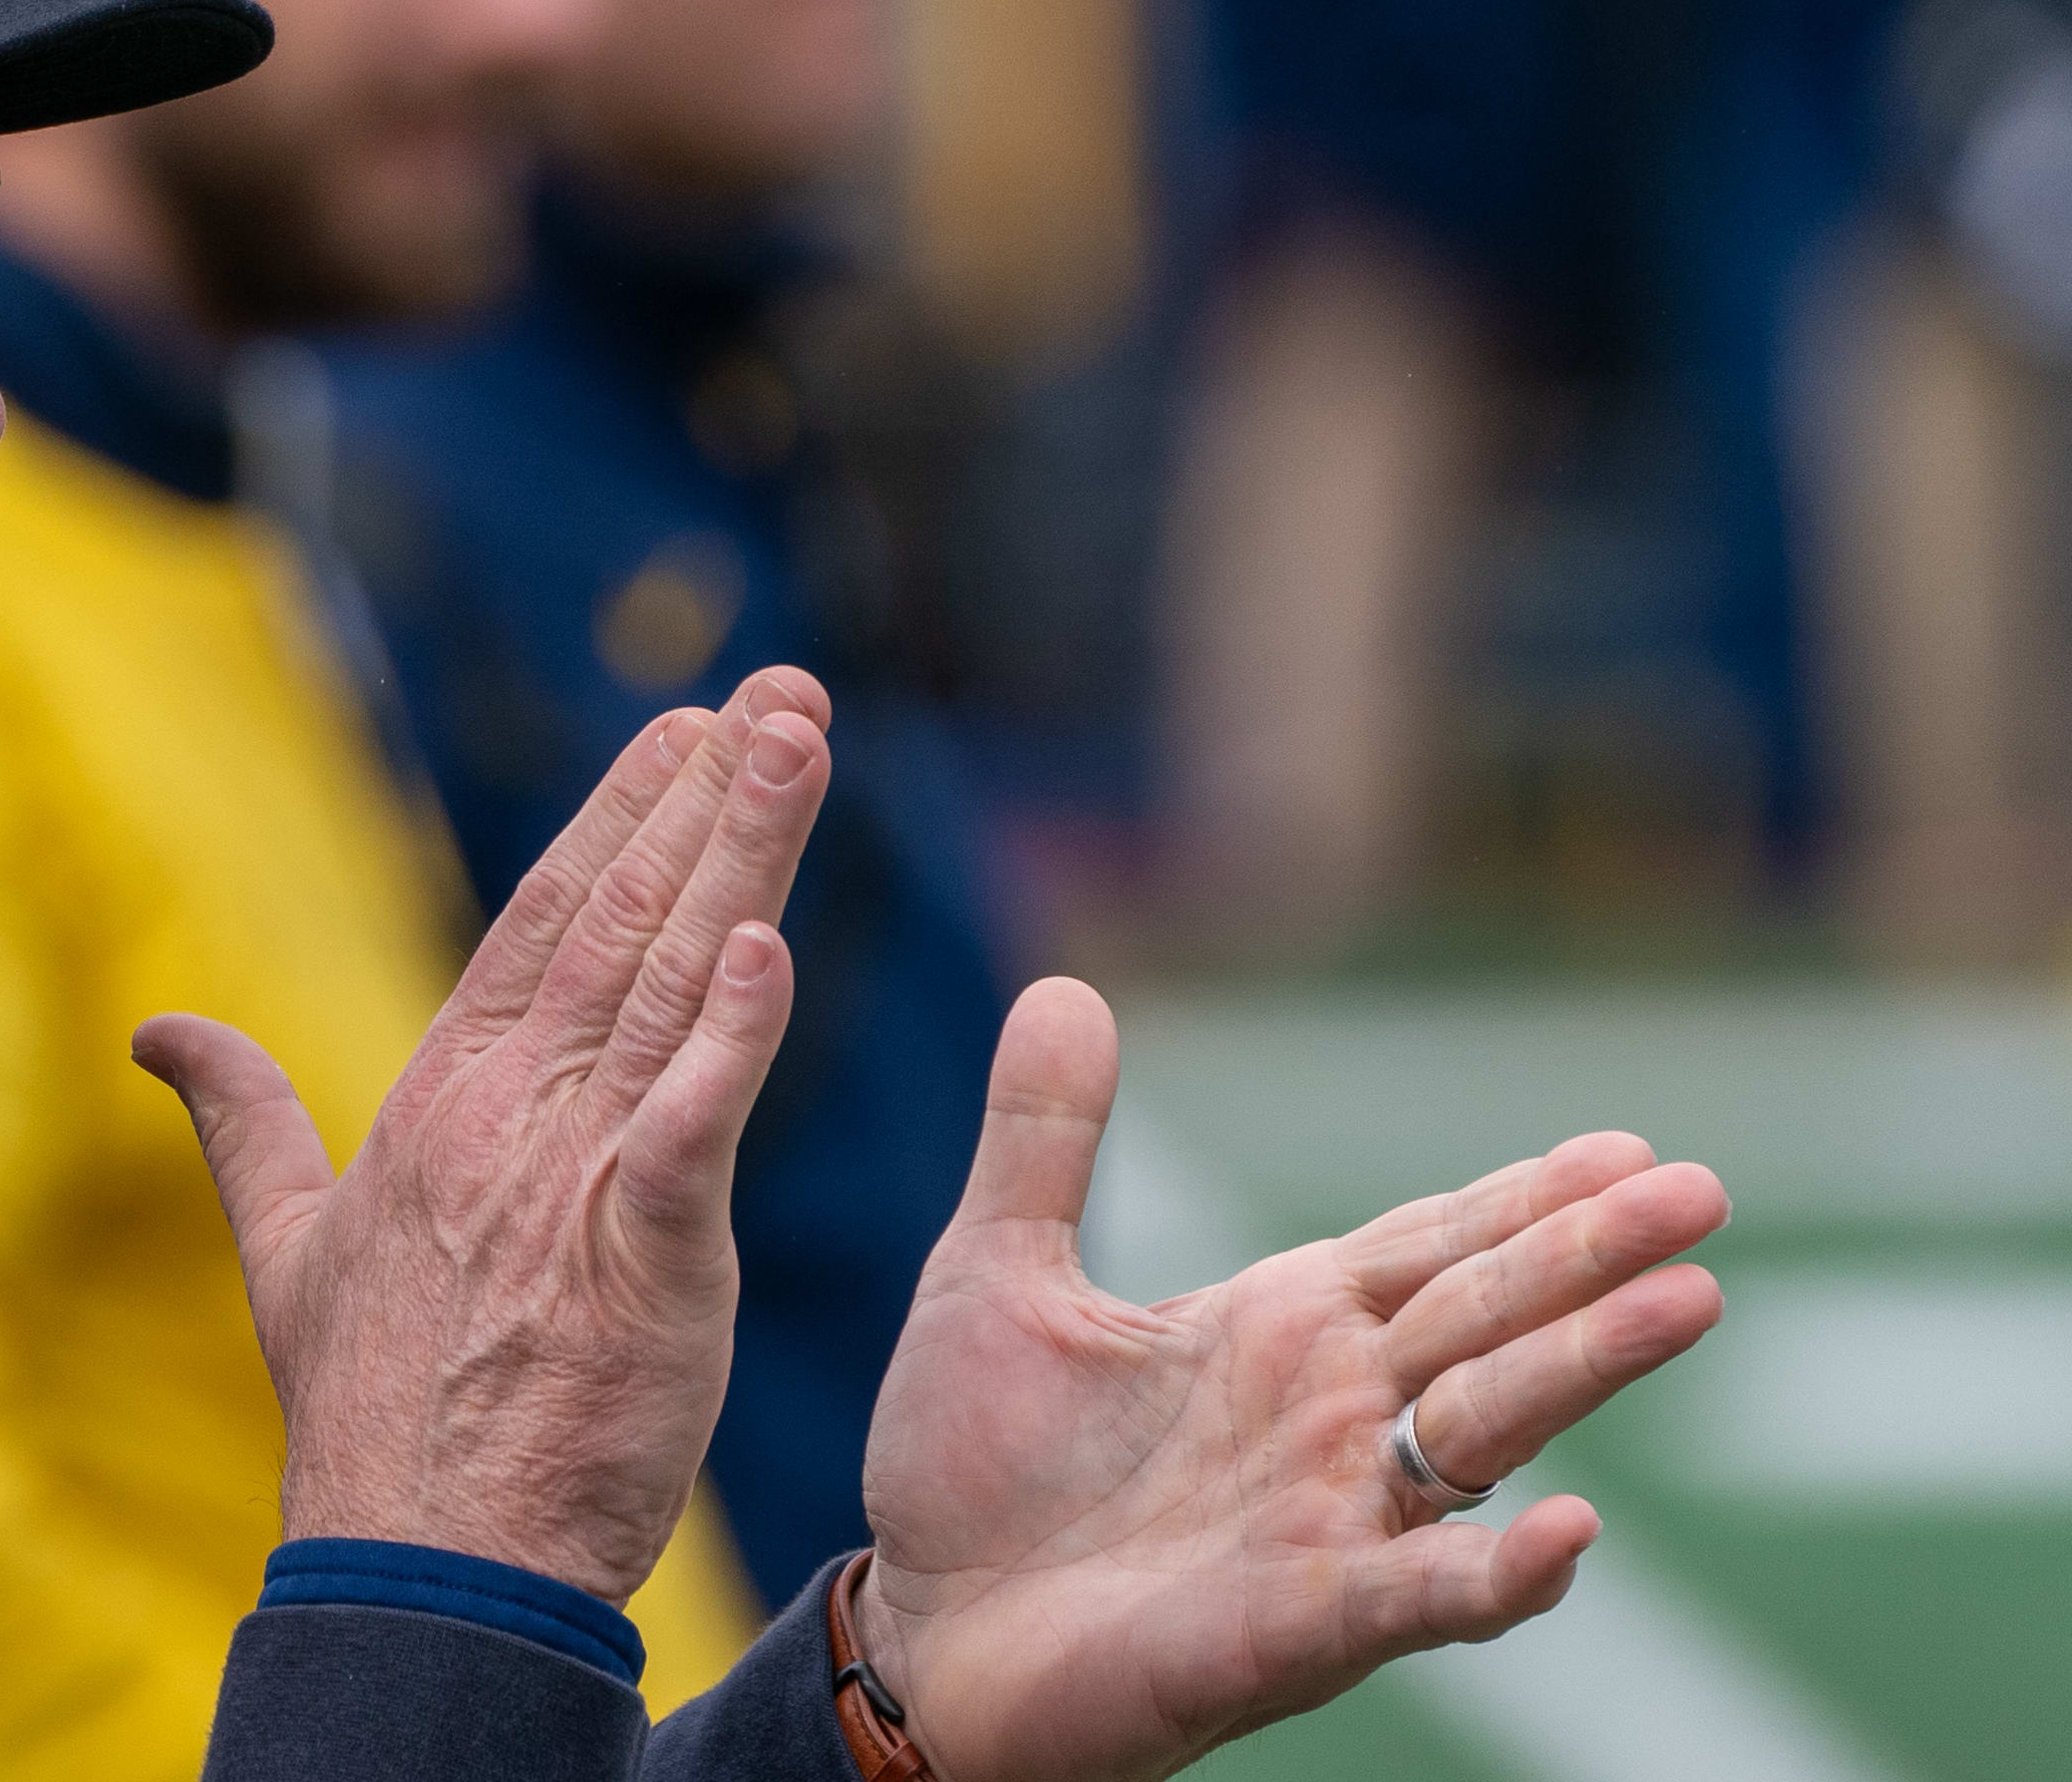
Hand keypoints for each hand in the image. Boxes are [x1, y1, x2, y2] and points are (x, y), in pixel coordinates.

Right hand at [136, 668, 834, 1598]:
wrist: (420, 1559)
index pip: (543, 920)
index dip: (617, 818)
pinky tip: (772, 945)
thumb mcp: (285, 1246)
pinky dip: (733, 1036)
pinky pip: (693, 1127)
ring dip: (744, 853)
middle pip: (619, 920)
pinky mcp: (640, 1259)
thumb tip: (156, 1036)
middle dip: (706, 796)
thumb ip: (238, 1123)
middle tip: (781, 691)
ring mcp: (571, 1178)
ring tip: (799, 739)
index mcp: (440, 1101)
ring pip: (671, 982)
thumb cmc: (368, 1415)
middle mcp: (508, 1113)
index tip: (685, 730)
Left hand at [857, 979, 1730, 1781]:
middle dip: (1588, 1255)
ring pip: (1485, 1431)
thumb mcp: (997, 1275)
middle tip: (1701, 1191)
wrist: (916, 1630)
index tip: (1629, 1146)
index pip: (1432, 1247)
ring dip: (1583, 1366)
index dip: (1526, 1198)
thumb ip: (1042, 1143)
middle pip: (1486, 1317)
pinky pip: (1419, 1597)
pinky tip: (1571, 1530)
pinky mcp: (1295, 1623)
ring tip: (1689, 1299)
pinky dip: (1495, 1572)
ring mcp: (1329, 1521)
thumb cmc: (970, 1468)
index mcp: (1277, 1328)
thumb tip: (1059, 987)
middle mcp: (1330, 1418)